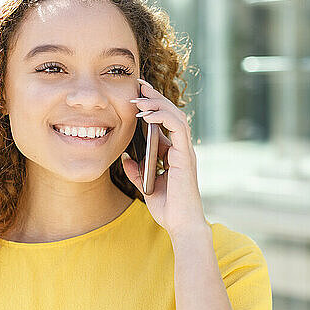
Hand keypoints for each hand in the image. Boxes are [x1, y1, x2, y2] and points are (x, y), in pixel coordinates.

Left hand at [120, 78, 207, 235]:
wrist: (181, 225)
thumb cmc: (168, 208)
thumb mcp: (146, 185)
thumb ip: (136, 171)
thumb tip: (124, 157)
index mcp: (173, 152)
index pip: (164, 121)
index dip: (152, 105)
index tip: (136, 94)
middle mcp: (181, 148)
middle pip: (171, 113)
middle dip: (155, 96)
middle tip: (138, 84)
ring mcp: (185, 150)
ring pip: (176, 115)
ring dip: (157, 104)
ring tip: (139, 98)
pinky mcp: (185, 155)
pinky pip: (177, 128)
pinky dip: (163, 117)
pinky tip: (146, 115)